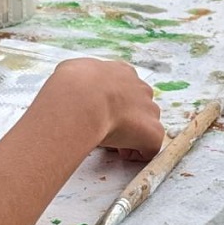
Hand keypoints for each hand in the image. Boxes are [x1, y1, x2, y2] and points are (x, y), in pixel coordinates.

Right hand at [45, 58, 164, 160]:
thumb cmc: (72, 88)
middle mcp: (139, 87)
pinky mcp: (153, 131)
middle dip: (126, 118)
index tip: (102, 112)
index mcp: (121, 72)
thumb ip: (79, 78)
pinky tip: (121, 152)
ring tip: (113, 141)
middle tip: (106, 127)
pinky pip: (151, 147)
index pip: (125, 87)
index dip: (115, 103)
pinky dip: (138, 152)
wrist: (80, 100)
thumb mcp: (72, 71)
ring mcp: (149, 109)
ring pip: (147, 125)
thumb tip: (71, 84)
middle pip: (139, 106)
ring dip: (133, 134)